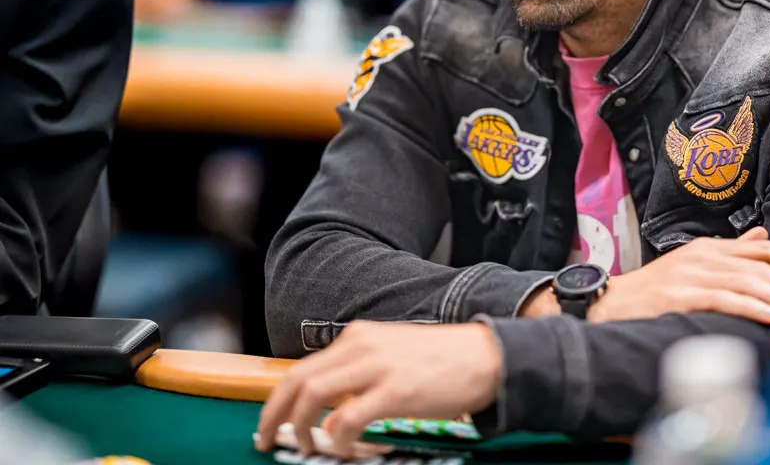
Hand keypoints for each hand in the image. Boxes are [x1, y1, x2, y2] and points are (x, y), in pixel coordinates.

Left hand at [256, 321, 501, 459]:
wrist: (486, 356)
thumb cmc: (443, 360)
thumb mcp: (392, 352)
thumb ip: (359, 370)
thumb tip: (329, 406)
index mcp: (358, 337)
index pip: (301, 369)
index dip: (277, 400)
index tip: (270, 423)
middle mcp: (361, 346)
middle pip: (298, 381)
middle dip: (274, 415)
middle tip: (266, 440)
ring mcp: (378, 367)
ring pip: (314, 397)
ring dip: (300, 427)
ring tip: (305, 447)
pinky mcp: (396, 391)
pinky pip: (348, 419)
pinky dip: (338, 439)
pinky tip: (346, 450)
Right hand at [591, 227, 769, 326]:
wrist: (612, 302)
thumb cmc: (656, 289)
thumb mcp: (695, 264)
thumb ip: (731, 252)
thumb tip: (763, 237)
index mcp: (712, 248)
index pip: (763, 249)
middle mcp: (706, 256)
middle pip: (762, 267)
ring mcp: (692, 274)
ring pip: (749, 283)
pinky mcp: (680, 295)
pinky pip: (722, 299)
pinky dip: (749, 306)